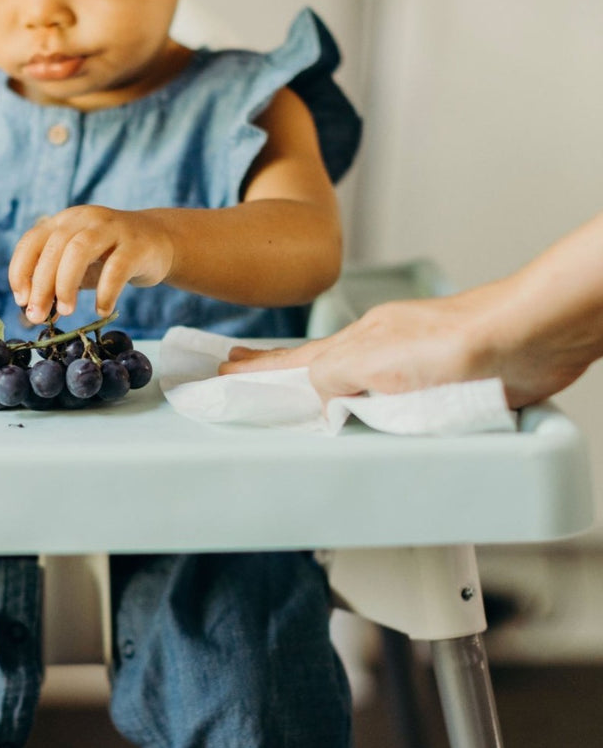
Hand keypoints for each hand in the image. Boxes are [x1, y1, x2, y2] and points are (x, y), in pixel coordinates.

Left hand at [8, 205, 173, 323]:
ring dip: (66, 284)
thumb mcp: (78, 264)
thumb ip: (54, 280)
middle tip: (38, 316)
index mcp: (65, 221)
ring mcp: (112, 229)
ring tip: (66, 311)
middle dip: (41, 285)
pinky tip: (101, 311)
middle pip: (54, 248)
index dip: (21, 270)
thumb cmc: (109, 256)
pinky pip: (116, 268)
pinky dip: (105, 293)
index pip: (32, 241)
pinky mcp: (136, 246)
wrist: (158, 241)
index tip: (21, 300)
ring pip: (79, 251)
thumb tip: (31, 313)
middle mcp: (85, 219)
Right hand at [218, 294, 499, 403]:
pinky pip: (387, 396)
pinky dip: (362, 401)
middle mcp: (377, 349)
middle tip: (238, 367)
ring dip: (316, 385)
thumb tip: (312, 394)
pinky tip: (366, 411)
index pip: (292, 361)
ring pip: (350, 378)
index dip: (256, 370)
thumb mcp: (376, 363)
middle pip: (315, 363)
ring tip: (291, 395)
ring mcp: (408, 363)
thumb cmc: (459, 343)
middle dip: (274, 368)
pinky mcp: (440, 381)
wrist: (525, 337)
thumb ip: (333, 378)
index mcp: (356, 343)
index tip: (222, 373)